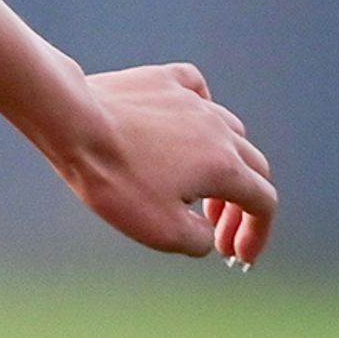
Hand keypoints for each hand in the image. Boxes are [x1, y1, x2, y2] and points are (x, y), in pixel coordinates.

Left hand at [53, 62, 275, 264]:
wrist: (76, 126)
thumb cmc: (116, 181)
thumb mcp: (161, 231)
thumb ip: (198, 240)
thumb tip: (206, 235)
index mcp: (225, 166)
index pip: (262, 202)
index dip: (257, 233)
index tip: (239, 256)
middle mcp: (219, 129)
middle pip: (252, 168)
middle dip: (241, 206)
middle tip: (219, 232)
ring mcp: (193, 100)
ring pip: (229, 132)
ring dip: (224, 165)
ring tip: (200, 189)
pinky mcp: (164, 81)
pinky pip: (197, 92)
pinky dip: (201, 113)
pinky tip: (188, 125)